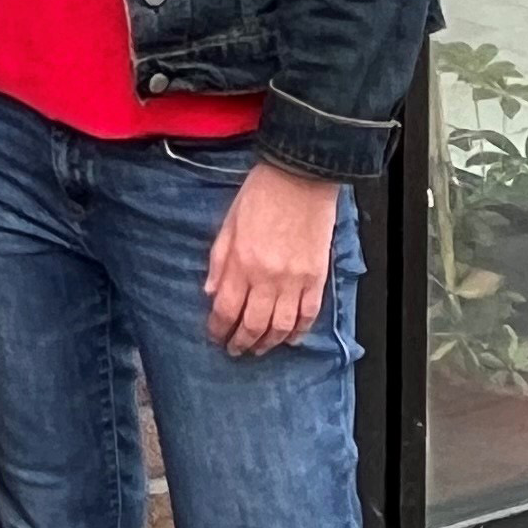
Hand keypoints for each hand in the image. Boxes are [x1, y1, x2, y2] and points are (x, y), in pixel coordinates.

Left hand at [201, 158, 338, 353]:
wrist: (300, 177)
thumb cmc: (261, 194)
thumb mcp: (228, 223)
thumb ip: (219, 260)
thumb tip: (210, 292)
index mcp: (242, 261)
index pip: (226, 309)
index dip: (218, 328)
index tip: (215, 336)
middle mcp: (268, 277)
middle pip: (253, 324)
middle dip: (241, 342)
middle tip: (235, 350)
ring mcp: (295, 280)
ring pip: (281, 327)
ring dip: (268, 343)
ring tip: (258, 349)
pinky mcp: (317, 278)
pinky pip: (309, 315)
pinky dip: (299, 332)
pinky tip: (289, 338)